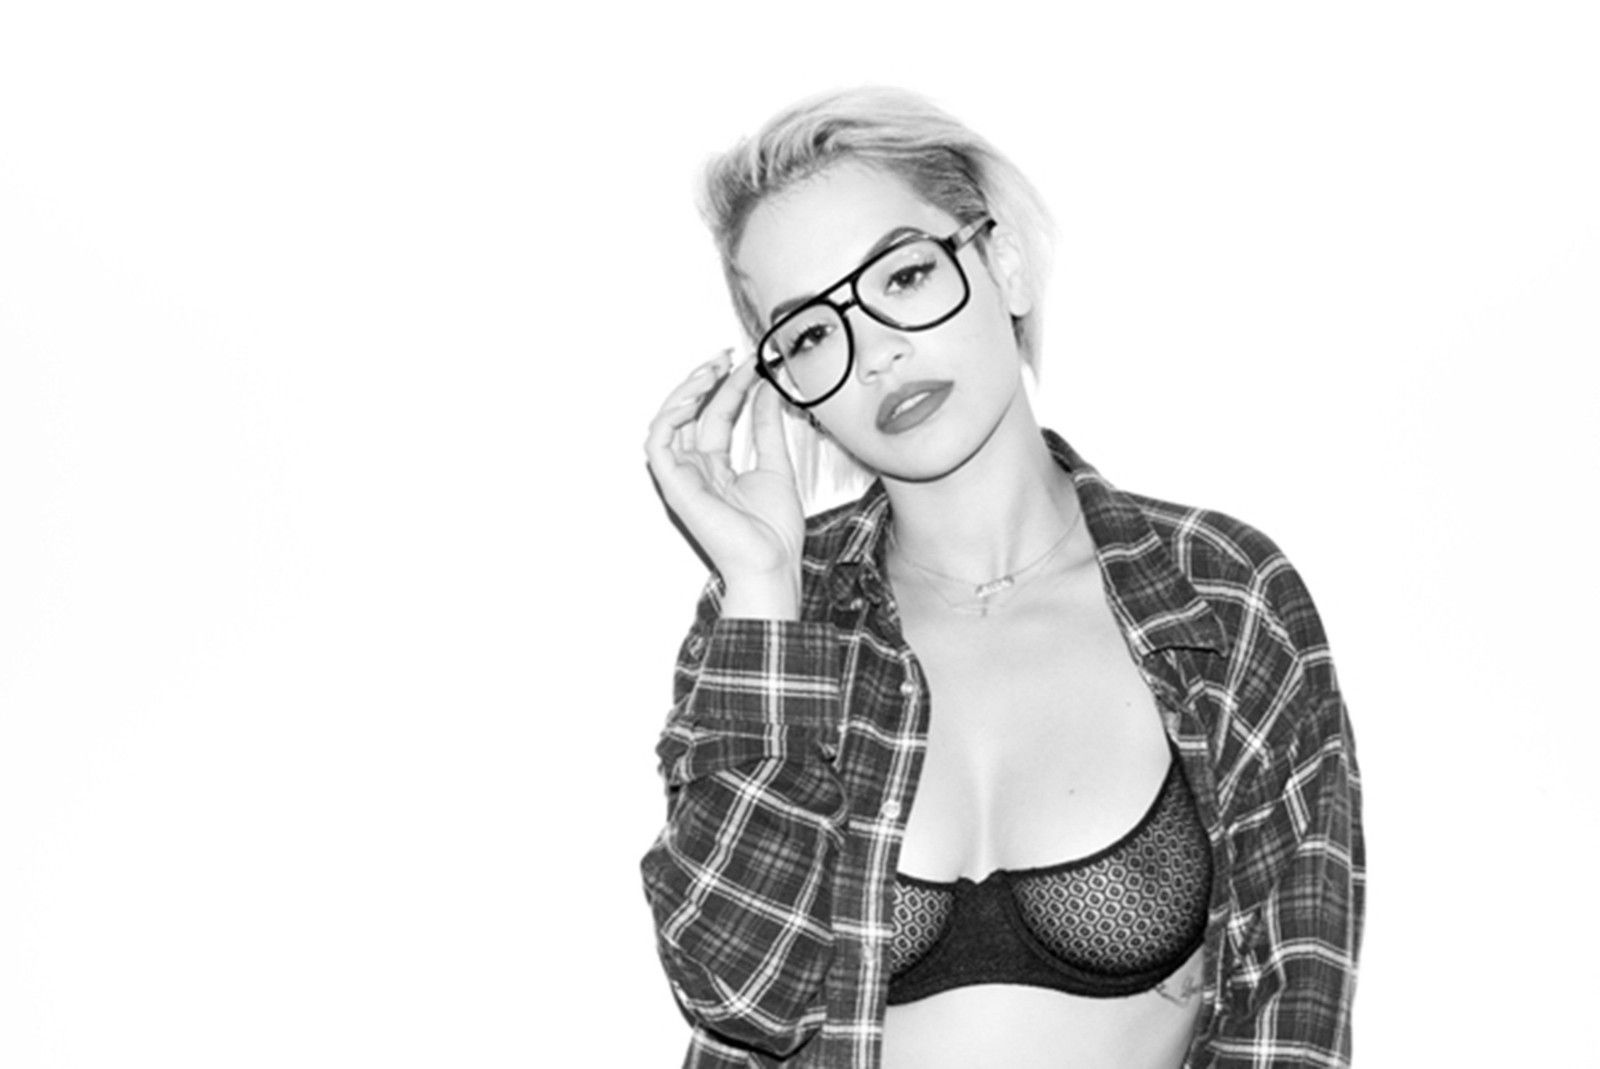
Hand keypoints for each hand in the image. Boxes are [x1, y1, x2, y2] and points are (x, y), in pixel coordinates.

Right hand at [645, 352, 804, 615]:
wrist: (771, 563)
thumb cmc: (774, 532)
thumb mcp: (776, 466)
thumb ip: (768, 428)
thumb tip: (767, 391)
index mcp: (716, 468)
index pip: (716, 415)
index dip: (730, 387)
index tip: (750, 364)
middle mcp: (695, 470)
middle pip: (691, 414)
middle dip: (704, 380)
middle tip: (726, 357)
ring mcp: (682, 478)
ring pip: (668, 422)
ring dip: (686, 392)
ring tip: (710, 370)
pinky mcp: (673, 486)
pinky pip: (657, 444)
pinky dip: (670, 417)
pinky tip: (694, 397)